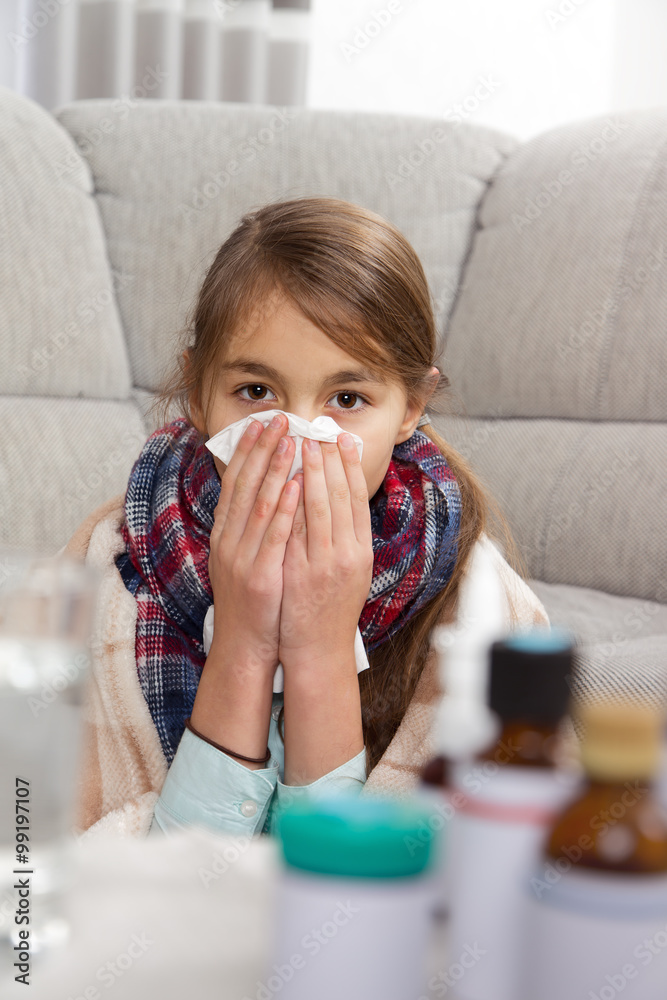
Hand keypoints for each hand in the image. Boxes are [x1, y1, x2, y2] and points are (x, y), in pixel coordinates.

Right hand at [207, 413, 298, 675]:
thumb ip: (254, 526)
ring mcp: (241, 558)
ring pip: (259, 504)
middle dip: (262, 449)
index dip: (248, 450)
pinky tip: (297, 486)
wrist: (245, 646)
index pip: (235, 483)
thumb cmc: (254, 600)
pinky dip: (285, 509)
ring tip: (291, 442)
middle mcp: (228, 541)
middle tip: (278, 418)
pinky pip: (273, 536)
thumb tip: (272, 490)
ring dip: (276, 471)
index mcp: (225, 534)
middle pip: (245, 485)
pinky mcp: (259, 576)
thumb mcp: (245, 557)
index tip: (262, 423)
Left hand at [279, 433, 373, 670]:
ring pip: (320, 509)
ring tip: (302, 445)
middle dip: (330, 461)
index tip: (341, 440)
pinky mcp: (302, 574)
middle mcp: (348, 554)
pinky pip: (297, 532)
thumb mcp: (349, 571)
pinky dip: (293, 504)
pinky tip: (286, 482)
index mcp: (361, 551)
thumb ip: (345, 537)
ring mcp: (325, 564)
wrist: (319, 651)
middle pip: (341, 497)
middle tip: (320, 430)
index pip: (357, 499)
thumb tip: (336, 500)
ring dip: (311, 474)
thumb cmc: (330, 609)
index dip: (350, 467)